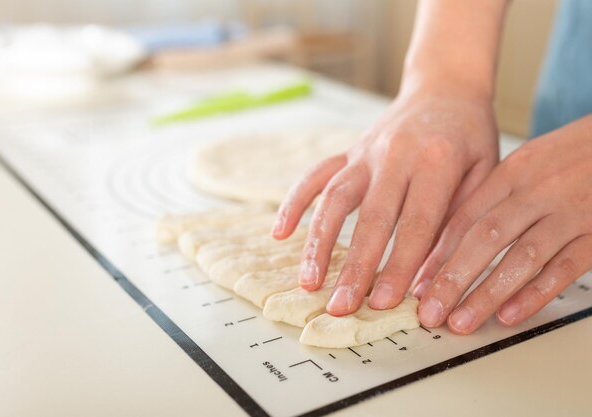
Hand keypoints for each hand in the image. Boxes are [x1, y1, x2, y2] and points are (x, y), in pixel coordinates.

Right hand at [272, 86, 498, 315]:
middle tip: (341, 306)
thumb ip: (459, 223)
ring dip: (318, 242)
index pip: (416, 223)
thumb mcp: (485, 175)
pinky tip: (280, 232)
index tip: (384, 303)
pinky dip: (294, 202)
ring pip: (334, 198)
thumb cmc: (471, 136)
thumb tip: (433, 279)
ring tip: (308, 281)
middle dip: (354, 266)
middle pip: (371, 218)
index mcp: (436, 161)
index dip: (400, 266)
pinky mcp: (349, 151)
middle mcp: (394, 154)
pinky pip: (315, 175)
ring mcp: (365, 151)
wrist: (445, 86)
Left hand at [414, 115, 591, 333]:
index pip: (465, 217)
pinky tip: (510, 315)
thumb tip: (450, 240)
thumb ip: (493, 197)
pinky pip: (565, 267)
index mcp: (512, 173)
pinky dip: (535, 294)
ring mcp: (570, 212)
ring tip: (461, 321)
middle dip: (452, 279)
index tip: (418, 283)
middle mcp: (536, 191)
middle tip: (429, 311)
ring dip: (487, 294)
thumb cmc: (573, 155)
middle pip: (484, 238)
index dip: (438, 254)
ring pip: (522, 257)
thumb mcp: (527, 163)